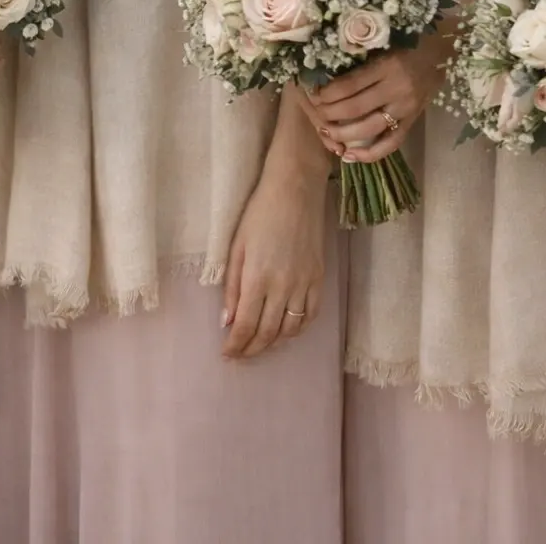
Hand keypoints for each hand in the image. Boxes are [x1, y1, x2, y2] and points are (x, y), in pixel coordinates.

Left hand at [222, 163, 325, 360]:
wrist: (296, 189)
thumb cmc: (259, 213)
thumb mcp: (237, 246)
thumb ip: (232, 286)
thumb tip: (227, 321)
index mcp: (258, 278)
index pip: (245, 326)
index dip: (235, 346)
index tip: (227, 354)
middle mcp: (283, 286)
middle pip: (267, 333)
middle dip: (251, 350)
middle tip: (240, 355)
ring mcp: (304, 283)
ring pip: (290, 329)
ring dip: (274, 343)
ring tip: (260, 344)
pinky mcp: (319, 278)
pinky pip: (310, 315)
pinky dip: (298, 329)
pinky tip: (287, 329)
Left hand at [302, 24, 452, 163]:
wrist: (444, 53)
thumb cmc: (408, 44)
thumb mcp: (384, 45)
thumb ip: (362, 60)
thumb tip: (327, 72)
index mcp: (387, 66)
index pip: (349, 84)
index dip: (327, 92)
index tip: (313, 93)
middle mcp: (396, 88)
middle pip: (355, 108)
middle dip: (329, 113)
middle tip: (316, 112)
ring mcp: (405, 108)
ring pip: (369, 128)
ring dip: (343, 133)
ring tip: (326, 132)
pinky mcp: (412, 121)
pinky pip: (391, 143)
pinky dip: (370, 154)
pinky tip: (350, 156)